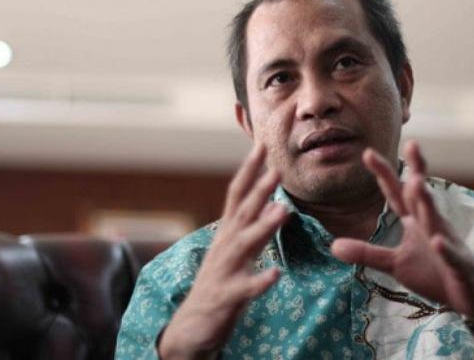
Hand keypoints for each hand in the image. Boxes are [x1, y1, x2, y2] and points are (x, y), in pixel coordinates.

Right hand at [159, 144, 287, 358]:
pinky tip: (275, 274)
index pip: (237, 194)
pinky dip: (259, 281)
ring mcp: (224, 271)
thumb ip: (251, 227)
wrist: (190, 328)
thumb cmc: (219, 284)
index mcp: (228, 233)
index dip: (249, 170)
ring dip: (263, 227)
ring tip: (283, 211)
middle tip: (277, 168)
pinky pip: (245, 289)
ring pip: (244, 245)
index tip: (262, 145)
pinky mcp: (226, 298)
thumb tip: (274, 203)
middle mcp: (225, 246)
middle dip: (259, 190)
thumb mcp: (235, 251)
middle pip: (242, 212)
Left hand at [331, 140, 473, 321]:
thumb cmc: (434, 272)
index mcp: (416, 222)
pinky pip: (452, 256)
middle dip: (416, 171)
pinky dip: (445, 250)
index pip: (397, 194)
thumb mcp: (395, 264)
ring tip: (417, 182)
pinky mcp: (460, 267)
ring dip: (427, 202)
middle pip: (421, 196)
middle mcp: (432, 225)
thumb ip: (367, 253)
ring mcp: (448, 243)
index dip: (384, 174)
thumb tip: (333, 246)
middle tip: (412, 144)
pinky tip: (437, 241)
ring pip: (436, 219)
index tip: (368, 152)